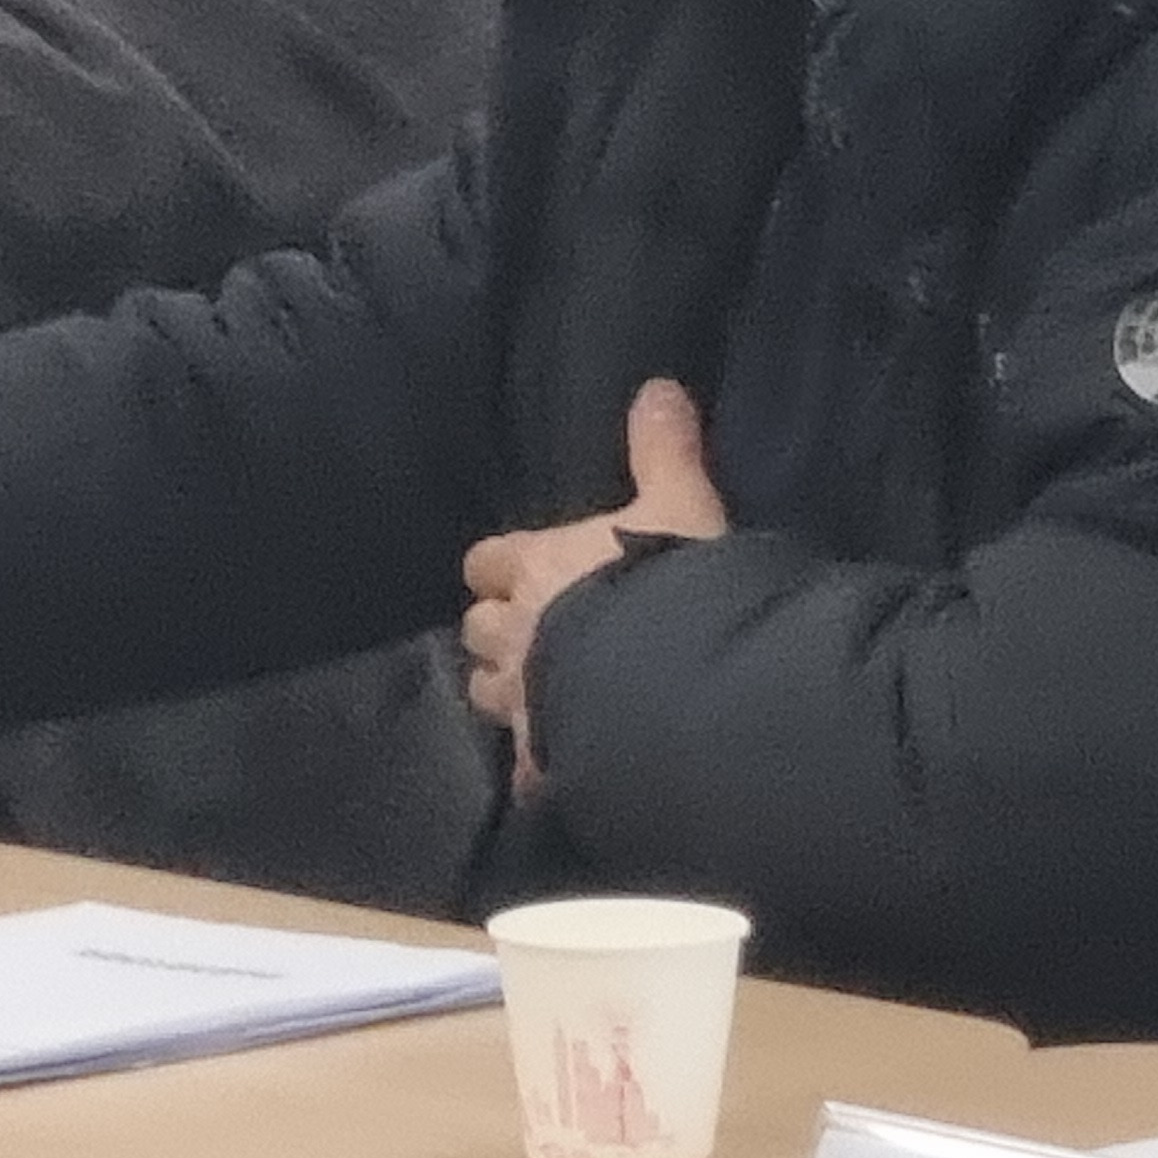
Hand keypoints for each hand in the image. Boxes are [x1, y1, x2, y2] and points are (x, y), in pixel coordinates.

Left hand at [459, 378, 725, 779]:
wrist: (675, 684)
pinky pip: (530, 766)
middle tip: (533, 638)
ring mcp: (523, 702)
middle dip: (497, 633)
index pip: (487, 561)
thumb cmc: (669, 583)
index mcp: (534, 568)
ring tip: (541, 700)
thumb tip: (659, 387)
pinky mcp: (545, 760)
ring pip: (486, 695)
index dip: (500, 568)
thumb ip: (664, 450)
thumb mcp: (679, 507)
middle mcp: (513, 633)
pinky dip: (542, 765)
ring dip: (509, 694)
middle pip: (478, 630)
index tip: (517, 572)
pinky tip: (564, 769)